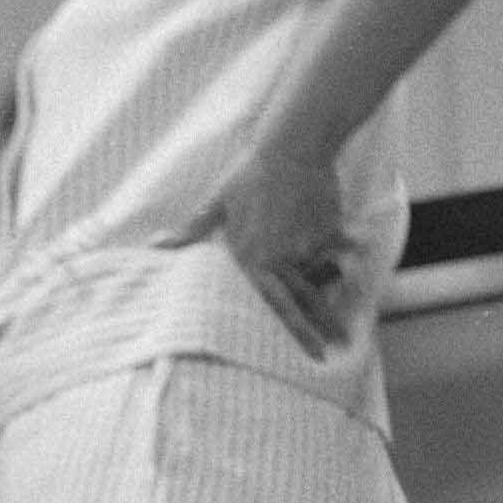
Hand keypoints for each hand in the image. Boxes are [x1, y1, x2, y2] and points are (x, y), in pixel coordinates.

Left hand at [180, 143, 352, 357]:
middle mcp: (283, 258)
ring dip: (331, 304)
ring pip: (319, 278)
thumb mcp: (217, 204)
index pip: (273, 306)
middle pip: (304, 302)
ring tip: (344, 332)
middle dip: (322, 329)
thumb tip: (155, 245)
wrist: (293, 148)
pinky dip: (339, 251)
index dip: (293, 332)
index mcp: (253, 259)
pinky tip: (347, 248)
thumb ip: (192, 232)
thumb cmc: (249, 175)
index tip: (309, 355)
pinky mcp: (329, 231)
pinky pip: (334, 250)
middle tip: (335, 351)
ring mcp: (309, 246)